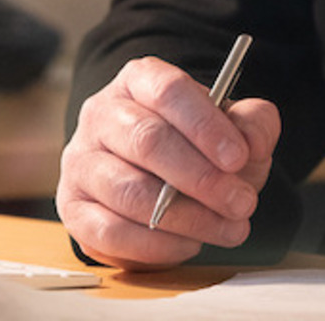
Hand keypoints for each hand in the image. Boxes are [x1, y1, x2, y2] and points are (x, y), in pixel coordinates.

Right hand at [56, 56, 280, 268]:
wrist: (154, 172)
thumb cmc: (196, 143)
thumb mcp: (231, 124)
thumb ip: (252, 123)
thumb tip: (252, 143)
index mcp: (139, 79)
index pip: (168, 91)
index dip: (205, 124)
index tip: (239, 157)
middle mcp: (102, 113)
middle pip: (147, 140)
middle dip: (201, 178)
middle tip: (242, 202)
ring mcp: (81, 159)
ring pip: (129, 191)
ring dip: (186, 217)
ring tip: (227, 228)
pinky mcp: (72, 206)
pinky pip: (110, 232)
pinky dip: (157, 245)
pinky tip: (189, 243)